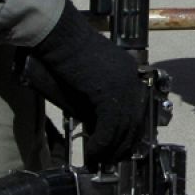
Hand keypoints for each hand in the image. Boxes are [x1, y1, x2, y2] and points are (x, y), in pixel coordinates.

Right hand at [28, 0, 144, 163]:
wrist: (59, 35)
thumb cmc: (65, 52)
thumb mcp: (86, 78)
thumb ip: (96, 97)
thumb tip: (96, 124)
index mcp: (128, 70)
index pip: (135, 107)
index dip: (127, 131)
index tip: (117, 146)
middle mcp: (130, 77)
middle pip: (133, 119)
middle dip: (122, 143)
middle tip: (109, 158)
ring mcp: (122, 83)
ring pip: (123, 125)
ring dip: (110, 146)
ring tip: (97, 158)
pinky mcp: (108, 91)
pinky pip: (110, 125)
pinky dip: (101, 141)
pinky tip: (92, 151)